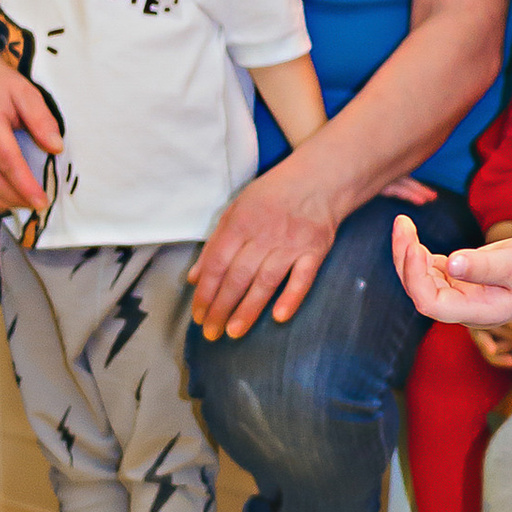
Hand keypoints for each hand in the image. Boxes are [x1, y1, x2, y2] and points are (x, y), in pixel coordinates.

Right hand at [0, 25, 59, 212]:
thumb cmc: (0, 82)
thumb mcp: (26, 92)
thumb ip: (42, 119)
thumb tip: (56, 148)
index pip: (8, 162)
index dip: (25, 186)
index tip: (43, 200)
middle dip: (17, 199)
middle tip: (38, 204)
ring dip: (2, 202)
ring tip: (24, 203)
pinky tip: (3, 198)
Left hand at [188, 158, 342, 339]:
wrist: (318, 179)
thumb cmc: (272, 196)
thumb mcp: (236, 210)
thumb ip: (215, 244)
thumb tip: (194, 277)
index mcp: (241, 222)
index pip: (217, 263)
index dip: (205, 291)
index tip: (198, 314)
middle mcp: (264, 233)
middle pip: (238, 276)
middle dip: (221, 307)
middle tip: (210, 331)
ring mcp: (292, 243)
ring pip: (266, 281)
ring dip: (248, 309)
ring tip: (233, 332)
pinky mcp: (315, 250)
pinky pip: (303, 277)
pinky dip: (291, 297)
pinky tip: (278, 316)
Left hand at [391, 211, 511, 331]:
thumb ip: (484, 266)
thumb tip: (451, 263)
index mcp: (476, 312)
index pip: (431, 304)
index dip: (416, 278)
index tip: (414, 246)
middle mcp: (464, 307)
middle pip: (420, 291)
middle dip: (405, 259)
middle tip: (402, 224)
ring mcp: (461, 293)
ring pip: (422, 279)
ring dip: (408, 253)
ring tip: (403, 224)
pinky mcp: (461, 278)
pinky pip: (431, 269)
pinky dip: (418, 252)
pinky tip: (414, 234)